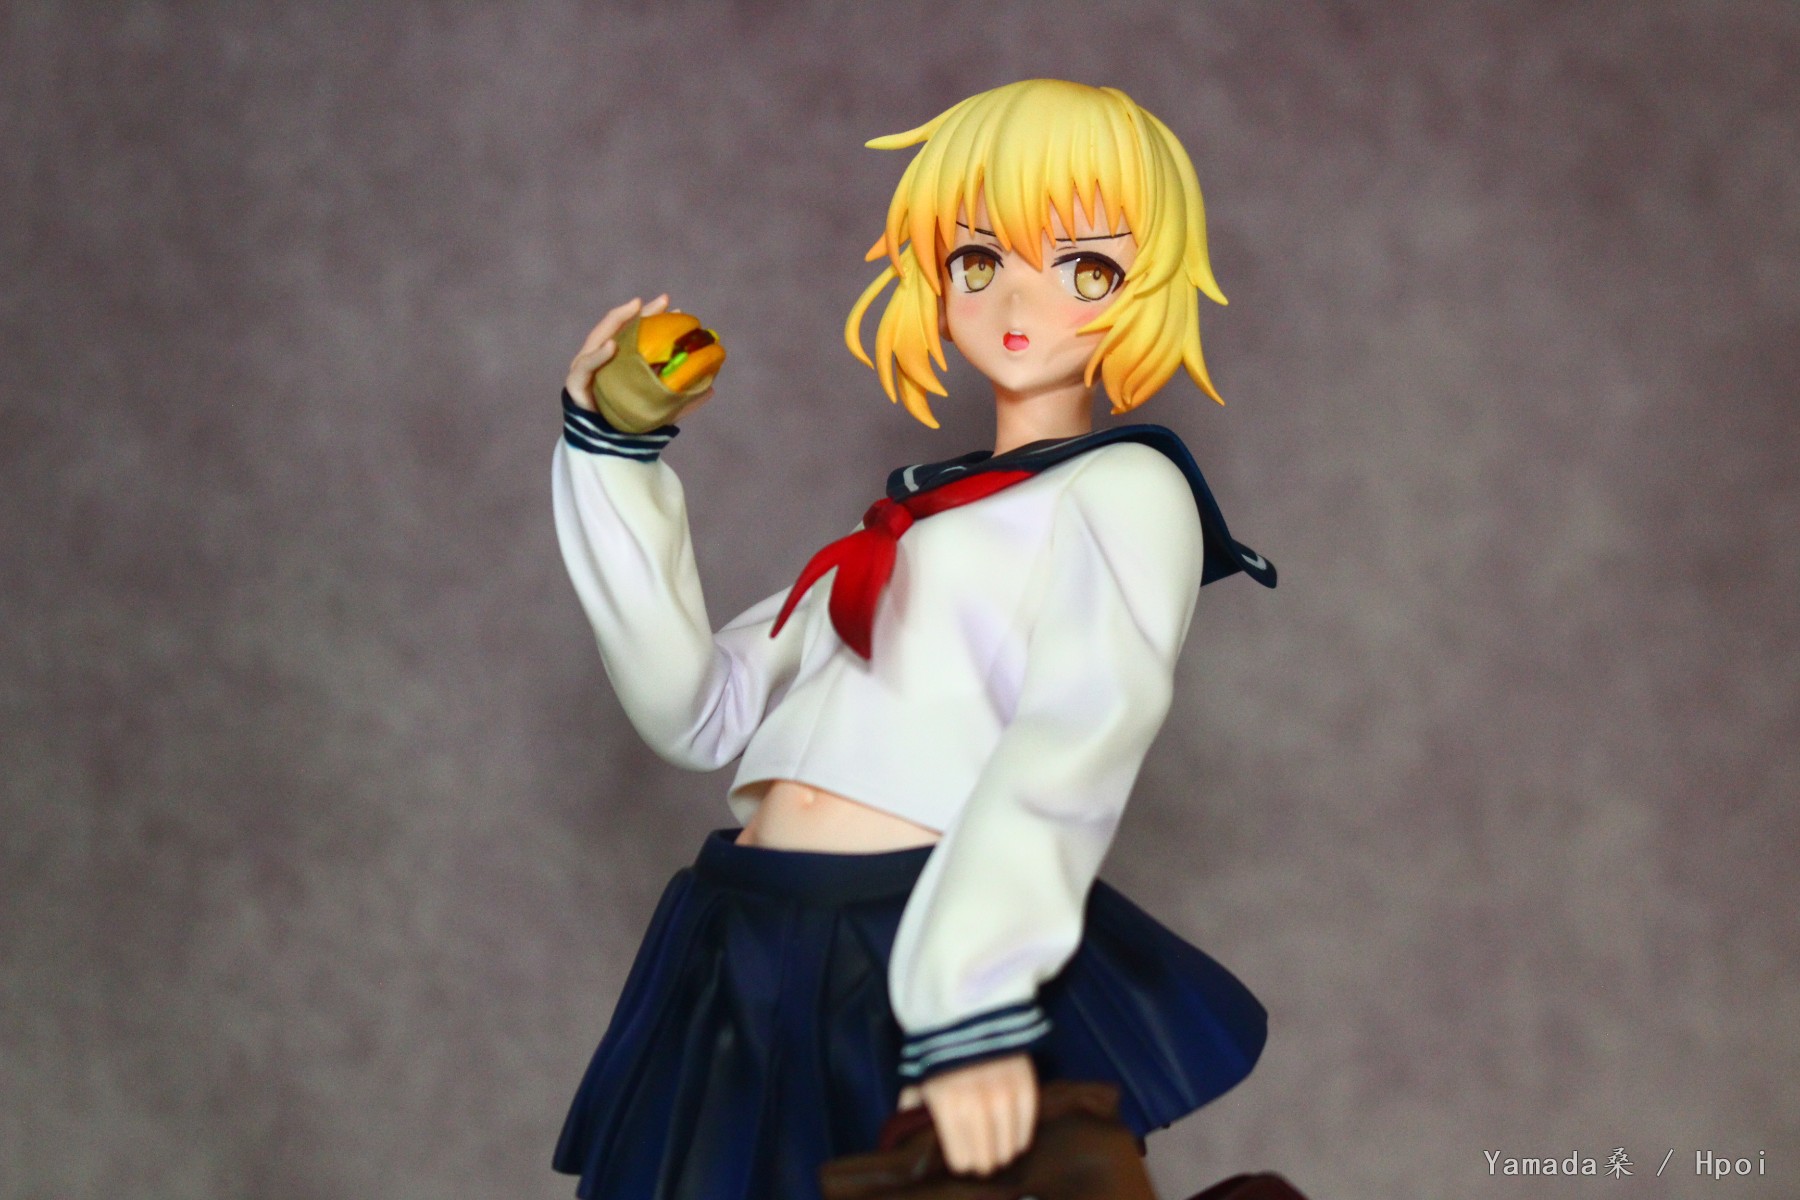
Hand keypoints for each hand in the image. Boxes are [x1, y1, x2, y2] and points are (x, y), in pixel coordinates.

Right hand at [564, 294, 715, 420]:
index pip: (635, 333)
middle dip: (640, 312)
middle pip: (620, 329)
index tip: (673, 307)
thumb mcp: (660, 408)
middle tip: (662, 301)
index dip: (652, 318)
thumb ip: (680, 399)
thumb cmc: (630, 426)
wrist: (607, 450)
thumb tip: (711, 388)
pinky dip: (597, 355)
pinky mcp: (576, 383)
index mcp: (620, 361)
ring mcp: (586, 368)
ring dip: (617, 321)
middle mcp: (602, 359)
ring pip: (600, 337)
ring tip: (635, 309)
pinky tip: (612, 346)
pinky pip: (586, 365)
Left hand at [917, 1053, 1036, 1175]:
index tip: (962, 1155)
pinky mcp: (1027, 1087)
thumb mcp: (920, 1080)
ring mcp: (1005, 1097)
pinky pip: (1028, 1131)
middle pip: (987, 1161)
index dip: (961, 1162)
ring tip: (996, 1143)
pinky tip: (1011, 1132)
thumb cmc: (942, 1054)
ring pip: (1009, 1150)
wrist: (973, 1014)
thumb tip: (908, 1138)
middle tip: (980, 1151)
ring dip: (1002, 1151)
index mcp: (947, 1106)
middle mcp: (978, 1105)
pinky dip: (1020, 1137)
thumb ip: (912, 1111)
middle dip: (982, 1160)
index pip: (961, 1161)